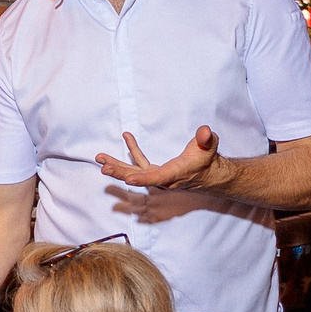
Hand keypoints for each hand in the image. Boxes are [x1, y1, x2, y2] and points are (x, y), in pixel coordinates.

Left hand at [96, 125, 222, 192]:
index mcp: (175, 173)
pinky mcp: (156, 172)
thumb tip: (205, 131)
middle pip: (138, 178)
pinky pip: (140, 163)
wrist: (209, 174)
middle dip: (120, 172)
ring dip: (117, 165)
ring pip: (134, 172)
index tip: (127, 180)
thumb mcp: (209, 146)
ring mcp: (158, 176)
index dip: (142, 179)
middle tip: (104, 167)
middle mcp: (164, 179)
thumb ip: (206, 139)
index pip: (157, 178)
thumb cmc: (208, 158)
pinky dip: (132, 151)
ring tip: (100, 158)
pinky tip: (126, 137)